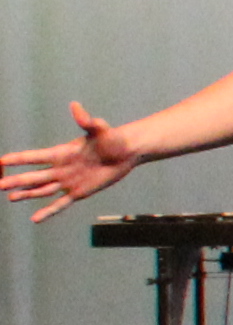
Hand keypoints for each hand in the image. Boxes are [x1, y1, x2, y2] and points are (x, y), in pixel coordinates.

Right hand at [2, 103, 142, 218]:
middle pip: (35, 176)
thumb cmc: (114, 139)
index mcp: (62, 153)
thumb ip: (87, 121)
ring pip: (43, 190)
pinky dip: (48, 211)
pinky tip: (35, 219)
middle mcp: (61, 168)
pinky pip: (60, 204)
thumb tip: (76, 106)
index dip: (20, 159)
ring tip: (10, 197)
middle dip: (17, 180)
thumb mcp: (100, 130)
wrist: (127, 153)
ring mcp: (69, 182)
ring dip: (27, 194)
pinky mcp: (79, 193)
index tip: (1, 160)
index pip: (36, 157)